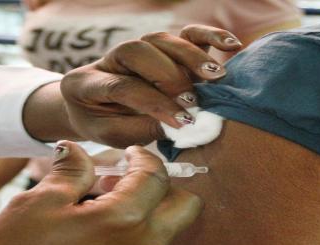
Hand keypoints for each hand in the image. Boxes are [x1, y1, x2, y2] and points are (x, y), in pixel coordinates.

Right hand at [0, 141, 202, 244]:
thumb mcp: (43, 196)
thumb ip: (74, 168)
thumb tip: (80, 151)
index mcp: (123, 222)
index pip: (157, 177)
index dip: (144, 156)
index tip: (127, 151)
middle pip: (184, 206)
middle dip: (161, 183)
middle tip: (125, 172)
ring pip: (168, 228)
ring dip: (149, 206)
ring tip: (105, 194)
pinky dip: (136, 227)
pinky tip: (98, 219)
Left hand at [61, 25, 242, 146]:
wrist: (92, 108)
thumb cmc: (103, 124)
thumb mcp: (113, 135)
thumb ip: (142, 130)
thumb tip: (183, 127)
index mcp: (87, 83)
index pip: (121, 86)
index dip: (153, 103)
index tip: (181, 122)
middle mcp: (111, 59)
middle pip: (138, 52)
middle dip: (169, 77)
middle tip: (193, 102)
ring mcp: (137, 49)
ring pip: (161, 40)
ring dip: (190, 57)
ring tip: (215, 77)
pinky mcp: (161, 48)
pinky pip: (185, 34)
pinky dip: (209, 36)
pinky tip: (232, 45)